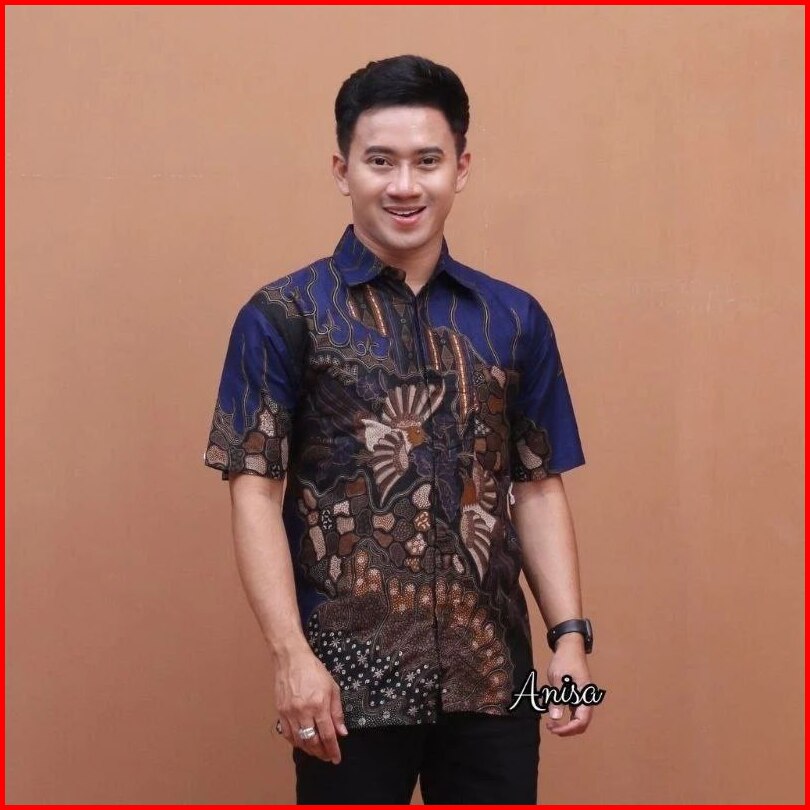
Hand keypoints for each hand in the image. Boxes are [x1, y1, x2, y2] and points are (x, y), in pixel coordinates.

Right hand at [273, 645, 348, 763]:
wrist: (292, 660)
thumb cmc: (314, 671)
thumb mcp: (332, 688)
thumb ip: (337, 712)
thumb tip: (341, 732)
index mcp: (319, 705)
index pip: (327, 735)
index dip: (333, 749)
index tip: (336, 758)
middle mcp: (303, 712)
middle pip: (312, 742)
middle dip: (321, 753)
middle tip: (327, 756)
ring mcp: (290, 713)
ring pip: (299, 741)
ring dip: (309, 750)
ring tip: (317, 751)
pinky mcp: (280, 712)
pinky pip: (287, 734)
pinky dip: (296, 742)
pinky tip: (302, 742)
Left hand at [545, 634, 594, 736]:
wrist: (569, 647)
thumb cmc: (565, 660)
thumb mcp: (558, 678)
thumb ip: (557, 698)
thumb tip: (555, 718)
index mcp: (585, 695)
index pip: (581, 721)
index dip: (568, 729)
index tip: (553, 728)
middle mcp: (586, 699)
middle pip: (582, 723)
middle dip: (567, 730)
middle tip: (551, 728)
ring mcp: (582, 697)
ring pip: (578, 719)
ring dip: (566, 724)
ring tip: (551, 723)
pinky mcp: (576, 695)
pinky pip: (573, 711)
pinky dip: (565, 716)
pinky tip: (553, 713)